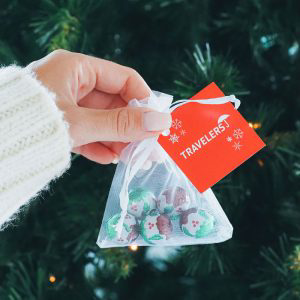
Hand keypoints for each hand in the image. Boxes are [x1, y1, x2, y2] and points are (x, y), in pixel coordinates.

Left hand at [26, 50, 171, 163]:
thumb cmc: (33, 124)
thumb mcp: (81, 122)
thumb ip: (120, 124)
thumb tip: (160, 122)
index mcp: (77, 68)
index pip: (124, 78)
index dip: (144, 100)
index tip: (157, 122)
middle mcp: (74, 84)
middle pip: (115, 103)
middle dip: (132, 127)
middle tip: (148, 148)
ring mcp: (69, 105)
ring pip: (104, 121)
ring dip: (118, 140)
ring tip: (131, 159)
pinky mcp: (63, 125)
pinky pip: (89, 133)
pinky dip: (99, 147)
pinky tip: (109, 159)